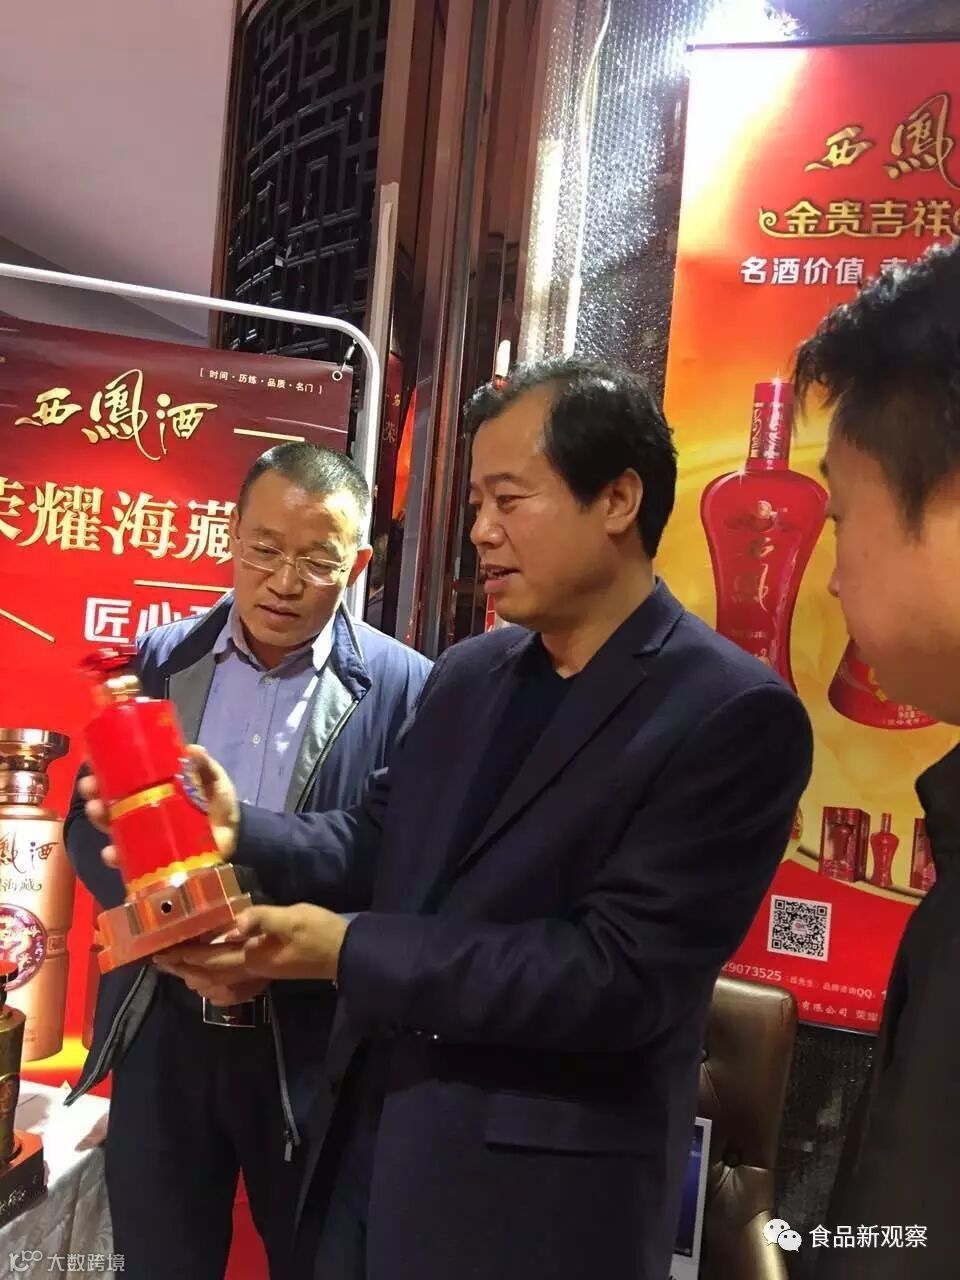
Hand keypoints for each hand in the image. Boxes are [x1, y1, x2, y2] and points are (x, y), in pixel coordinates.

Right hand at [79, 745, 240, 869]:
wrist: (235, 835)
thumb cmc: (218, 802)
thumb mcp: (212, 779)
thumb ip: (204, 766)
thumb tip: (193, 750)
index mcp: (153, 789)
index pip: (122, 778)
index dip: (103, 770)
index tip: (90, 760)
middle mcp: (143, 811)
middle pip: (110, 802)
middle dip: (94, 794)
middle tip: (89, 787)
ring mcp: (146, 835)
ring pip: (113, 828)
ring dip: (100, 820)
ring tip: (97, 811)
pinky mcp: (152, 857)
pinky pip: (128, 859)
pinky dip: (117, 857)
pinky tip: (111, 852)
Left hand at [153, 905, 349, 981]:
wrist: (345, 953)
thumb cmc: (318, 932)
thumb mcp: (292, 918)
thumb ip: (263, 919)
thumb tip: (233, 925)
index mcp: (253, 956)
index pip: (210, 958)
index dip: (184, 956)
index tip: (160, 953)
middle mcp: (252, 968)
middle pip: (209, 972)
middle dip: (183, 967)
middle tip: (159, 962)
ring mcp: (261, 970)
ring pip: (220, 977)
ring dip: (196, 972)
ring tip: (178, 967)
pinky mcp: (270, 968)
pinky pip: (233, 977)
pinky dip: (217, 976)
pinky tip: (216, 972)